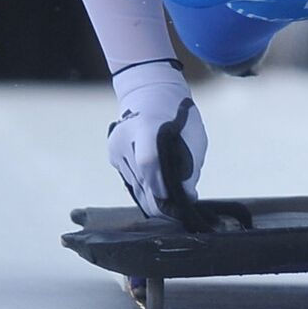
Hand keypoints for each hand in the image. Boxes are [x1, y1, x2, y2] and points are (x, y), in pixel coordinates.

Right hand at [106, 73, 206, 224]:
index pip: (149, 161)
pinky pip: (129, 181)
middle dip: (160, 202)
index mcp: (148, 127)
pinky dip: (143, 189)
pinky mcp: (113, 155)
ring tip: (169, 205)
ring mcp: (116, 146)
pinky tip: (155, 191)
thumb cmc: (178, 116)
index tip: (175, 200)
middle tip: (177, 213)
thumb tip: (187, 196)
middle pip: (141, 180)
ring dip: (151, 198)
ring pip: (134, 186)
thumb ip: (190, 165)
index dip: (160, 185)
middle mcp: (126, 137)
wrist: (152, 94)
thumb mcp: (194, 137)